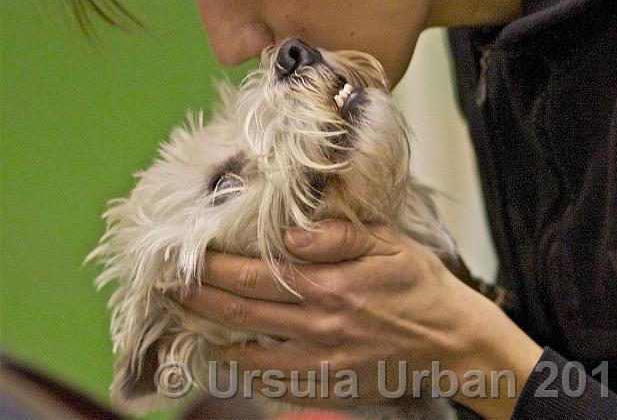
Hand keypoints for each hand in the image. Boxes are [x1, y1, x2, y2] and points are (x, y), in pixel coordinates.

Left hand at [178, 220, 541, 416]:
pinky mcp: (324, 384)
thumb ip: (339, 235)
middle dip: (195, 298)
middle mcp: (317, 324)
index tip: (182, 257)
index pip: (252, 275)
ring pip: (245, 350)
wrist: (450, 342)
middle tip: (166, 286)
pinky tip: (225, 352)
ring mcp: (318, 360)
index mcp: (330, 284)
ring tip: (182, 316)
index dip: (211, 268)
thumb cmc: (419, 286)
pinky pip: (269, 381)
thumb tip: (291, 232)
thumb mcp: (390, 245)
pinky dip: (240, 368)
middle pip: (238, 312)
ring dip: (208, 333)